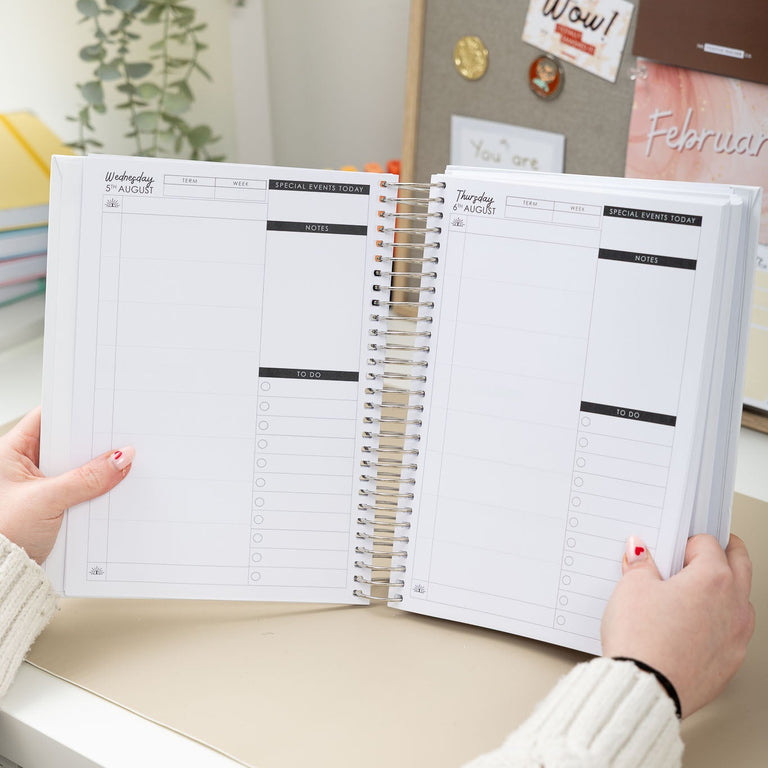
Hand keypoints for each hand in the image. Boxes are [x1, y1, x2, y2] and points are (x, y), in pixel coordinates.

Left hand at [0, 407, 133, 563]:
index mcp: (11, 452)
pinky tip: (109, 490)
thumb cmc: (2, 536)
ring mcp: (40, 485)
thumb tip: (121, 459)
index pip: (50, 417)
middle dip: (93, 445)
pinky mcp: (52, 505)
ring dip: (96, 470)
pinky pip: (80, 489)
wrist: (3, 577)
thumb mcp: (47, 501)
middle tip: (119, 442)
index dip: (77, 412)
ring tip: (117, 468)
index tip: (105, 411)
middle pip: (68, 443)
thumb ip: (87, 479)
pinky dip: (94, 489)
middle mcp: (24, 465)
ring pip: (77, 468)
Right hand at [601, 533, 754, 717]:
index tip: (672, 548)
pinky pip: (732, 633)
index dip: (685, 542)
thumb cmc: (642, 639)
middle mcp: (734, 605)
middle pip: (739, 564)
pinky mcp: (729, 663)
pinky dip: (718, 622)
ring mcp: (736, 637)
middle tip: (705, 549)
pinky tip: (691, 626)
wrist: (645, 689)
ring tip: (695, 591)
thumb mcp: (632, 588)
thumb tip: (640, 553)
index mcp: (713, 579)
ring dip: (726, 589)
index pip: (707, 543)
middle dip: (724, 551)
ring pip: (741, 600)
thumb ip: (640, 565)